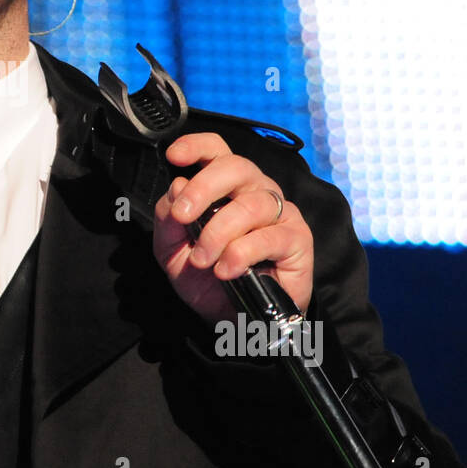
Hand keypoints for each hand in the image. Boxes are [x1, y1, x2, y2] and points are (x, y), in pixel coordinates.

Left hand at [152, 133, 312, 324]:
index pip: (217, 150)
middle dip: (203, 188)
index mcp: (225, 187)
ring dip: (218, 233)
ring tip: (204, 260)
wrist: (233, 321)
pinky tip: (227, 271)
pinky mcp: (297, 239)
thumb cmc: (207, 280)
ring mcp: (280, 213)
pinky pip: (268, 236)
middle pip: (236, 167)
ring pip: (250, 204)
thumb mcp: (172, 251)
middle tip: (183, 216)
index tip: (175, 155)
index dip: (197, 146)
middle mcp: (255, 192)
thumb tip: (177, 186)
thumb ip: (169, 220)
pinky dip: (241, 254)